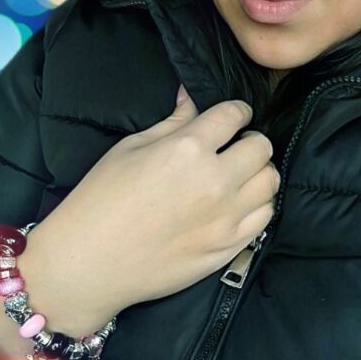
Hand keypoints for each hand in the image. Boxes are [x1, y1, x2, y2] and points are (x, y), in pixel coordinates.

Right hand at [19, 86, 279, 331]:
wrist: (90, 262)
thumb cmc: (100, 199)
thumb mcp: (130, 148)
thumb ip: (172, 123)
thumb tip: (191, 97)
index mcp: (187, 149)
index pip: (234, 115)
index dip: (236, 111)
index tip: (232, 116)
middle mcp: (215, 181)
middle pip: (261, 148)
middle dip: (250, 141)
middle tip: (234, 147)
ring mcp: (227, 218)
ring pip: (270, 182)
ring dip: (258, 173)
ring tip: (238, 176)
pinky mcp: (229, 247)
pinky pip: (265, 217)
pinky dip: (257, 205)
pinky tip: (237, 204)